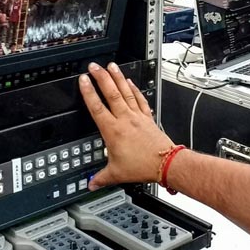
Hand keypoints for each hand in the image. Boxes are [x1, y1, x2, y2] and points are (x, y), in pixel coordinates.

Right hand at [79, 62, 174, 190]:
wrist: (165, 163)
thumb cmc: (143, 166)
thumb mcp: (117, 173)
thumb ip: (101, 177)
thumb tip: (91, 183)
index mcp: (113, 131)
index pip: (97, 107)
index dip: (88, 92)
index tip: (83, 80)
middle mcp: (125, 119)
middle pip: (111, 93)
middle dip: (101, 77)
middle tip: (94, 66)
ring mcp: (137, 116)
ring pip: (125, 92)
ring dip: (117, 77)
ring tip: (111, 65)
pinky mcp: (147, 118)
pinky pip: (140, 99)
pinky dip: (134, 89)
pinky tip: (129, 81)